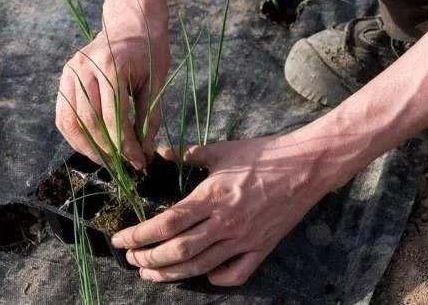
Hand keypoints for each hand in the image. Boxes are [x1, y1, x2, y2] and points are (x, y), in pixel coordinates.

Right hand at [55, 5, 168, 168]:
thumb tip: (143, 153)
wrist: (132, 23)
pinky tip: (90, 146)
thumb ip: (148, 118)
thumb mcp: (156, 83)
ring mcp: (71, 71)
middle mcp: (85, 67)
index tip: (138, 162)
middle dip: (107, 149)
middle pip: (90, 122)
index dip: (126, 145)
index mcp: (111, 66)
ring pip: (71, 121)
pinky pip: (63, 114)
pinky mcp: (65, 77)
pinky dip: (74, 134)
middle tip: (123, 165)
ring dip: (87, 147)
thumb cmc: (149, 52)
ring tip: (106, 161)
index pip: (115, 117)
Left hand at [111, 134, 346, 285]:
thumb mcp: (222, 150)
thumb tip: (160, 152)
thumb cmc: (263, 155)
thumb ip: (188, 154)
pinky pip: (237, 273)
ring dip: (171, 274)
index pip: (167, 223)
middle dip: (148, 259)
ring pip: (201, 266)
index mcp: (212, 197)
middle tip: (131, 260)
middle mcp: (226, 223)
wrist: (306, 166)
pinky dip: (217, 278)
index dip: (139, 235)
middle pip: (178, 251)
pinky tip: (202, 275)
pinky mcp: (262, 247)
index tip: (121, 239)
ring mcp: (245, 239)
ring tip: (150, 275)